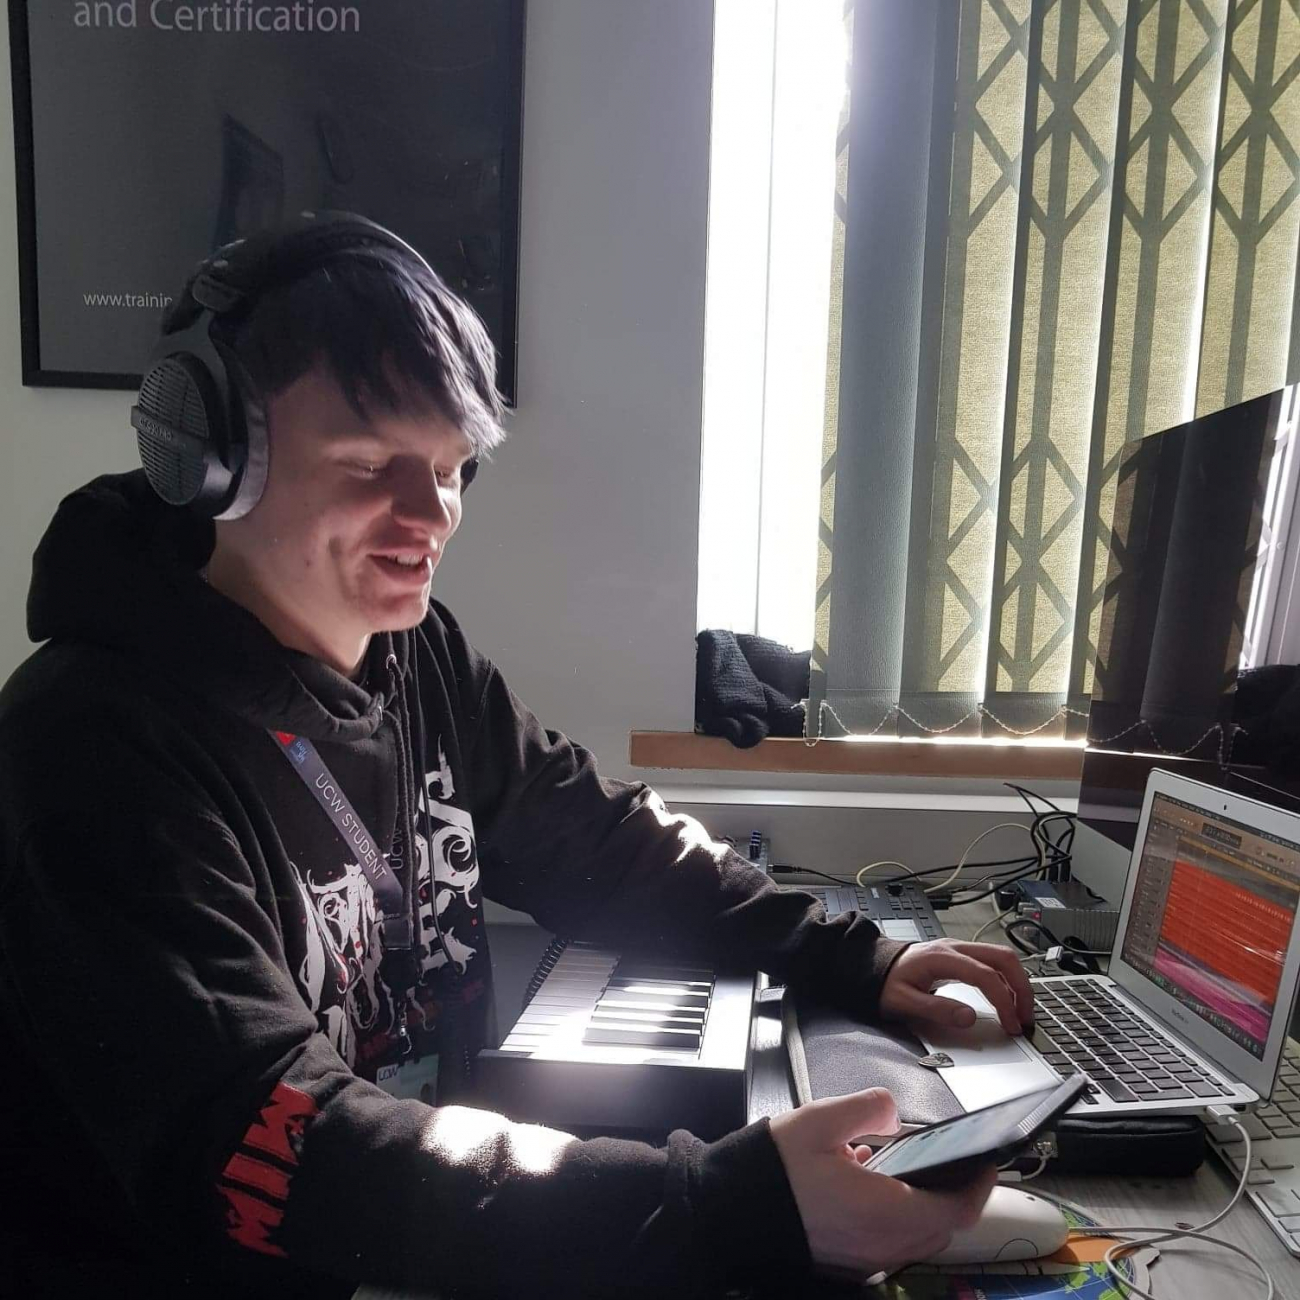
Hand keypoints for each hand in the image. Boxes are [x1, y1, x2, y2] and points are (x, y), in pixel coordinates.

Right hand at [769, 1087, 996, 1278]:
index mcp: (884, 1211)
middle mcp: (880, 1244)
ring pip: (915, 1239)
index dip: (978, 1187)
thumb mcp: (820, 1120)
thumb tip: (891, 1112)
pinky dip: (897, 1219)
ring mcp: (863, 1258)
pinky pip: (889, 1244)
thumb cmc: (774, 1169)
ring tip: (913, 1170)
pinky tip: (874, 1185)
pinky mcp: (846, 1262)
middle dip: (954, 1198)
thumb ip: (866, 1108)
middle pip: (940, 1229)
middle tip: (956, 1165)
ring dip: (925, 1209)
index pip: (956, 1210)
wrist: (730, 1208)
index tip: (987, 1164)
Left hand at [880, 938, 1034, 1035]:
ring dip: (1017, 983)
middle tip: (1026, 1017)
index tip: (1011, 1025)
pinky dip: (1006, 980)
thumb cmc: (885, 982)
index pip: (986, 975)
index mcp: (941, 957)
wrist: (872, 965)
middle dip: (1022, 988)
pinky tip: (1007, 999)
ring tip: (1021, 1012)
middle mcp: (954, 948)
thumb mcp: (904, 1002)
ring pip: (1001, 957)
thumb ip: (936, 1009)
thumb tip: (969, 1018)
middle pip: (1003, 958)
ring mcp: (958, 949)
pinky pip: (992, 963)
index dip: (1004, 1001)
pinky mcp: (959, 956)